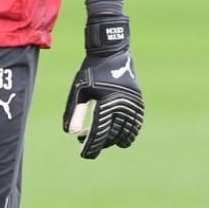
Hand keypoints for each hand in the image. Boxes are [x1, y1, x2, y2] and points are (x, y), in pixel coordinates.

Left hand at [62, 16, 144, 158]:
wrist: (111, 53)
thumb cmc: (90, 71)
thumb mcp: (79, 90)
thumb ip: (74, 112)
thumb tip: (70, 133)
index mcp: (106, 101)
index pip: (99, 132)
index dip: (92, 146)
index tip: (84, 154)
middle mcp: (122, 105)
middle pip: (112, 135)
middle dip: (99, 143)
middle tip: (85, 143)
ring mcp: (133, 104)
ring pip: (125, 133)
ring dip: (112, 140)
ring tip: (99, 139)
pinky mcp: (138, 103)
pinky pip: (135, 125)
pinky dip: (127, 134)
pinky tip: (116, 137)